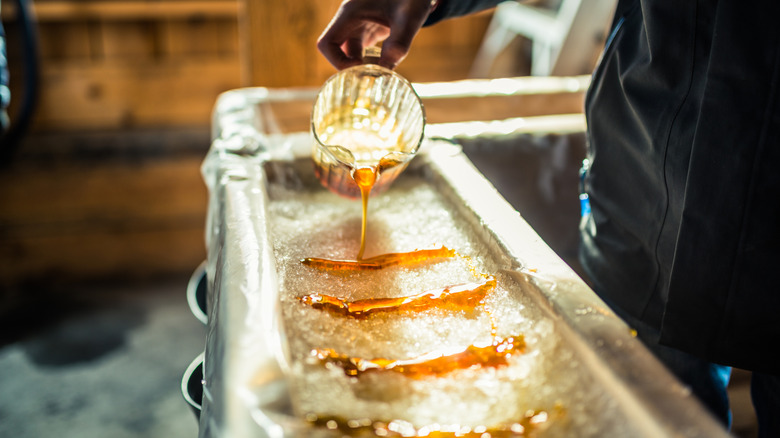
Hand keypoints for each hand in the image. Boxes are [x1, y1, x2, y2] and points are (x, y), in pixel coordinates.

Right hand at [317, 0, 435, 69]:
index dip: (337, 61)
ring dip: (360, 66)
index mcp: (350, 13)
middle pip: (335, 51)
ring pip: (348, 53)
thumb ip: (400, 41)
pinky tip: (386, 65)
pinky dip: (370, 61)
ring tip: (381, 73)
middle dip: (349, 67)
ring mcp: (358, 25)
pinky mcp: (369, 30)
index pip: (326, 44)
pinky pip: (361, 51)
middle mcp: (350, 20)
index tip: (360, 67)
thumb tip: (387, 68)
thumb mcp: (410, 17)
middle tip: (371, 76)